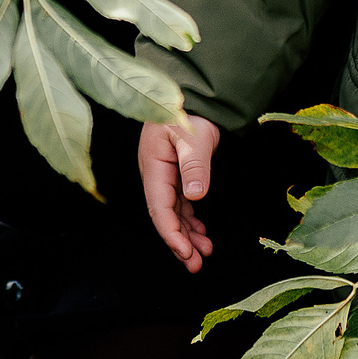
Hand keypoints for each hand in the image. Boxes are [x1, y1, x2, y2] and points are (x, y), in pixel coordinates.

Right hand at [138, 117, 219, 272]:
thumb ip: (195, 165)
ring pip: (174, 212)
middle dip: (179, 242)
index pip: (159, 208)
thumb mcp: (192, 136)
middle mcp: (156, 174)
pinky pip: (180, 203)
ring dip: (187, 234)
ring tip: (204, 253)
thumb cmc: (188, 110)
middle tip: (196, 265)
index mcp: (153, 167)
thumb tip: (196, 194)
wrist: (193, 93)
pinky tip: (200, 232)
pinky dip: (190, 220)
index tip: (185, 253)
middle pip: (165, 216)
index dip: (171, 233)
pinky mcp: (176, 173)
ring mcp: (165, 175)